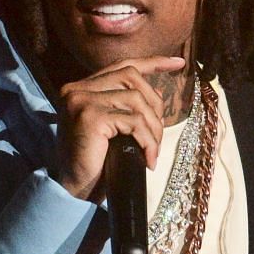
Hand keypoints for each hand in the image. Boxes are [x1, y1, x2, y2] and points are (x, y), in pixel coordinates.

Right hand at [51, 56, 185, 202]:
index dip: (152, 62)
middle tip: (158, 135)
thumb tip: (157, 93)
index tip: (179, 63)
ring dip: (153, 128)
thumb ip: (125, 106)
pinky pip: (134, 121)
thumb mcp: (113, 128)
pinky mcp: (91, 117)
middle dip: (155, 105)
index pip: (122, 65)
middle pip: (131, 77)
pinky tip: (148, 158)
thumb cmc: (96, 163)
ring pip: (136, 100)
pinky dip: (148, 140)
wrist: (74, 191)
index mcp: (81, 88)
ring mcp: (82, 100)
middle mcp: (77, 89)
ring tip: (152, 151)